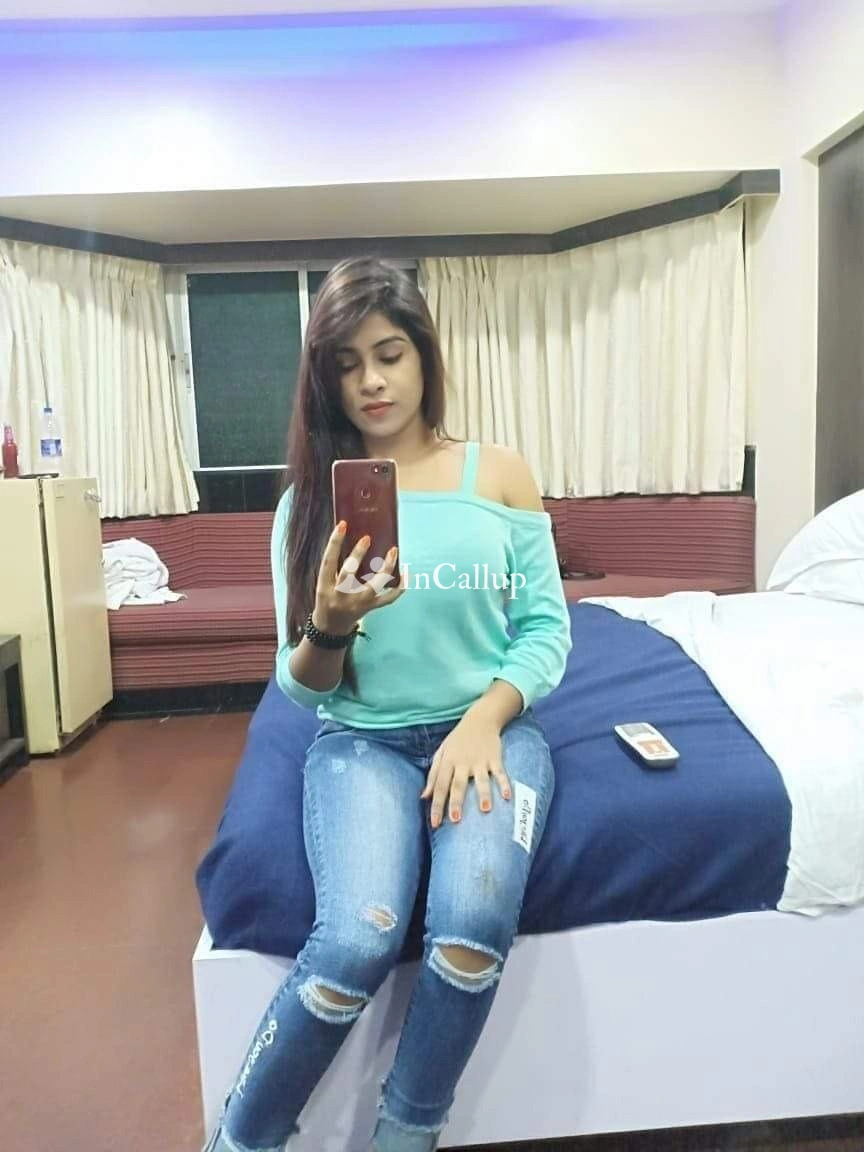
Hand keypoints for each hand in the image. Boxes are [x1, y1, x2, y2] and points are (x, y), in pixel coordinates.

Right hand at [314, 520, 405, 633]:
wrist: (330, 628)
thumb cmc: (328, 598)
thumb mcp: (324, 583)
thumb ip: (335, 565)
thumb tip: (352, 536)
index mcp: (324, 586)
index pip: (328, 561)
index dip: (334, 542)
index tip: (343, 525)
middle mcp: (340, 595)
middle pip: (349, 573)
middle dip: (358, 555)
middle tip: (367, 538)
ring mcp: (357, 603)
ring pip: (374, 586)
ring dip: (386, 568)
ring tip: (394, 551)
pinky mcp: (370, 608)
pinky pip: (389, 598)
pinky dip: (400, 586)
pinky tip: (406, 571)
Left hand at [421, 711, 511, 828]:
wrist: (480, 719)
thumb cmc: (458, 740)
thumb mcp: (442, 753)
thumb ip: (433, 775)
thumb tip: (424, 796)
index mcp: (448, 761)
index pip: (440, 785)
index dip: (437, 805)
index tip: (434, 824)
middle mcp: (463, 762)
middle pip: (458, 784)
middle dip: (457, 802)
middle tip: (455, 819)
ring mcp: (480, 760)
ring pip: (481, 779)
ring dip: (483, 794)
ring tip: (485, 809)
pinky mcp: (495, 758)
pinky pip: (500, 772)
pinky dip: (504, 783)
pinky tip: (507, 796)